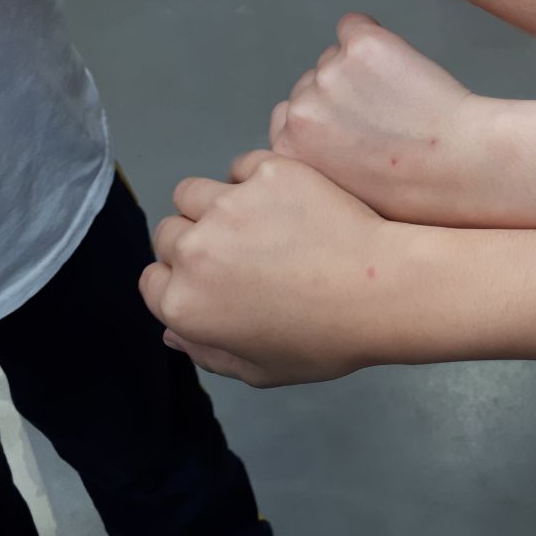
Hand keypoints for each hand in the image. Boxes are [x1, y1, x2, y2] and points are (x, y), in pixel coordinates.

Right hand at [139, 152, 399, 386]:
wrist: (380, 289)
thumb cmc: (327, 339)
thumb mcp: (261, 370)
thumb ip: (208, 353)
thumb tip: (173, 333)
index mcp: (184, 303)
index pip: (154, 281)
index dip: (183, 280)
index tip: (215, 279)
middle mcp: (193, 251)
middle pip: (170, 234)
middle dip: (195, 241)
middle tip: (240, 249)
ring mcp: (228, 205)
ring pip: (194, 193)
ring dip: (214, 203)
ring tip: (255, 217)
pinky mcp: (266, 172)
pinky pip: (242, 165)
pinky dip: (255, 176)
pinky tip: (285, 195)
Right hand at [269, 14, 479, 222]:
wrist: (464, 166)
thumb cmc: (419, 187)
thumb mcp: (348, 194)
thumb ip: (321, 162)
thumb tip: (326, 137)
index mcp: (290, 152)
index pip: (288, 118)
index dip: (325, 119)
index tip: (353, 126)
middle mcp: (301, 111)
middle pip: (312, 84)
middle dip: (343, 96)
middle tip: (387, 116)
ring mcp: (330, 74)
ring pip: (336, 57)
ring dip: (361, 69)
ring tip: (403, 100)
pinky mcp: (362, 46)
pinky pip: (354, 25)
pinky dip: (372, 36)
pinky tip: (401, 63)